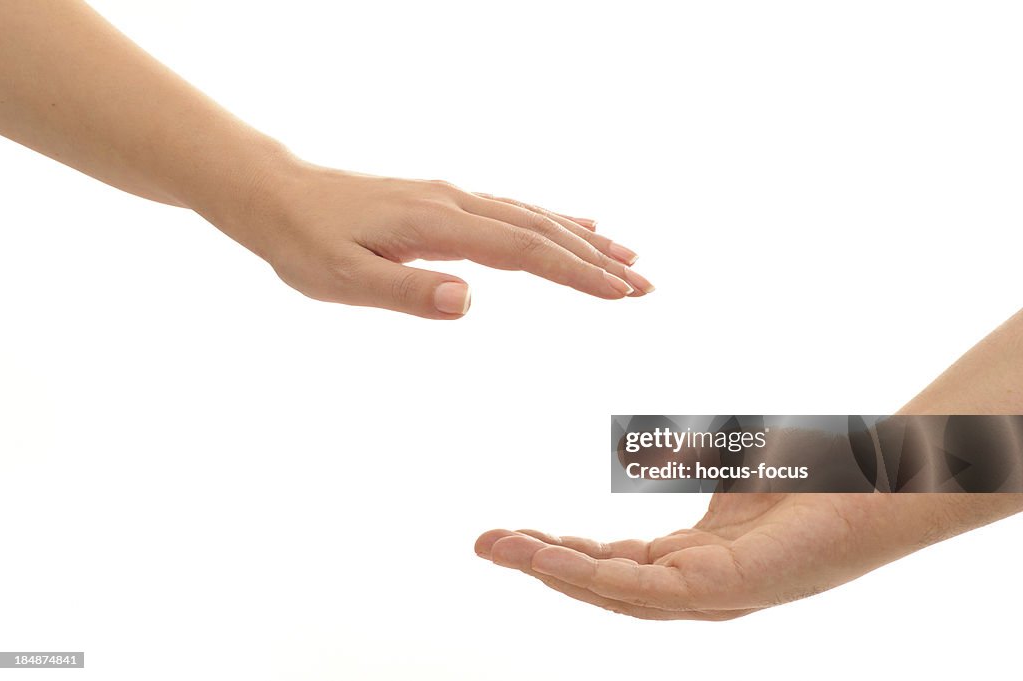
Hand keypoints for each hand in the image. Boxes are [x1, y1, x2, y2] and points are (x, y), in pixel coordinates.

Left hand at [219, 157, 653, 318]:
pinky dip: (551, 221)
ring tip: (627, 257)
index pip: (524, 251)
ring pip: (533, 217)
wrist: (275, 196)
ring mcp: (452, 199)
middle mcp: (455, 203)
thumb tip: (470, 301)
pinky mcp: (444, 203)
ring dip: (583, 240)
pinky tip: (570, 226)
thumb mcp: (343, 279)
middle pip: (542, 231)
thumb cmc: (305, 242)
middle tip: (645, 285)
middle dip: (597, 260)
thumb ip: (407, 291)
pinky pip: (512, 210)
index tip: (621, 293)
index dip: (576, 273)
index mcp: (439, 224)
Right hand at [475, 493, 1022, 619]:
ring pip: (616, 594)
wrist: (879, 479)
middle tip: (484, 543)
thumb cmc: (812, 475)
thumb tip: (645, 454)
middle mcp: (695, 588)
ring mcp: (712, 596)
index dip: (558, 552)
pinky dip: (595, 576)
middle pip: (603, 585)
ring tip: (503, 548)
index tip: (509, 533)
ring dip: (554, 571)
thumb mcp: (726, 467)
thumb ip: (683, 467)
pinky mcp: (729, 590)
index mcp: (691, 562)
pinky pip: (649, 589)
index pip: (611, 565)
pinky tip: (555, 557)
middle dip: (540, 565)